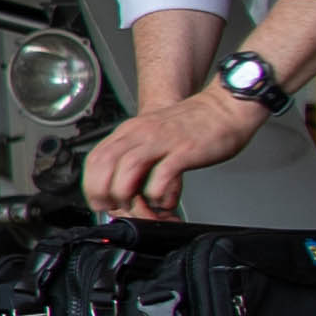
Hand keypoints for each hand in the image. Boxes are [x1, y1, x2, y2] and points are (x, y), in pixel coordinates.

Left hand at [82, 86, 263, 218]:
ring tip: (138, 208)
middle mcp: (141, 134)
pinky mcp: (184, 151)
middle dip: (103, 193)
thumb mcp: (154, 138)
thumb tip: (127, 190)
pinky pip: (161, 176)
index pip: (95, 159)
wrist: (224, 107)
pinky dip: (157, 194)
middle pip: (104, 165)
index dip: (91, 186)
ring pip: (127, 170)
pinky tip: (163, 201)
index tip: (99, 202)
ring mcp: (161, 141)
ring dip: (127, 195)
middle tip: (115, 209)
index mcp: (130, 131)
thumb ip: (140, 159)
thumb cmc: (193, 125)